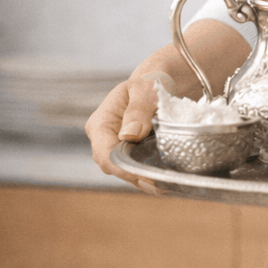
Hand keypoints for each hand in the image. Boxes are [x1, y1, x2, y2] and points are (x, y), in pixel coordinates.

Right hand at [85, 71, 174, 191]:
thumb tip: (128, 135)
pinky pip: (137, 170)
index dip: (123, 168)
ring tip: (166, 186)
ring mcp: (118, 148)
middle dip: (135, 178)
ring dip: (144, 181)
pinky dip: (150, 177)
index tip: (146, 176)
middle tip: (160, 185)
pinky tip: (166, 182)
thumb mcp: (146, 89)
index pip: (104, 153)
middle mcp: (104, 139)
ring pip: (125, 172)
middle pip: (114, 167)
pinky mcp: (132, 154)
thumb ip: (138, 110)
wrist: (163, 82)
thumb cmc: (151, 82)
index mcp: (100, 122)